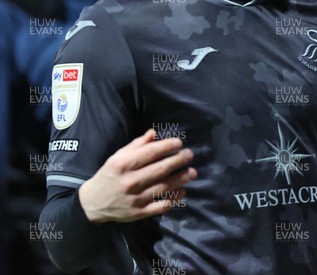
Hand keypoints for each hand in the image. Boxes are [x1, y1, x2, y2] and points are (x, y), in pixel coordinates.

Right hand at [78, 129, 196, 222]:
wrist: (92, 204)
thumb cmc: (109, 175)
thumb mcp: (118, 156)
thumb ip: (137, 145)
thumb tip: (154, 133)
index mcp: (123, 165)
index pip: (149, 153)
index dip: (166, 147)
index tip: (179, 143)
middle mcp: (130, 182)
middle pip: (159, 170)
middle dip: (178, 161)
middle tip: (190, 155)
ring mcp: (135, 199)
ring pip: (163, 188)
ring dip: (181, 179)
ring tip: (192, 172)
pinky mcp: (139, 213)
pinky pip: (161, 206)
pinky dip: (174, 199)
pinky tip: (182, 191)